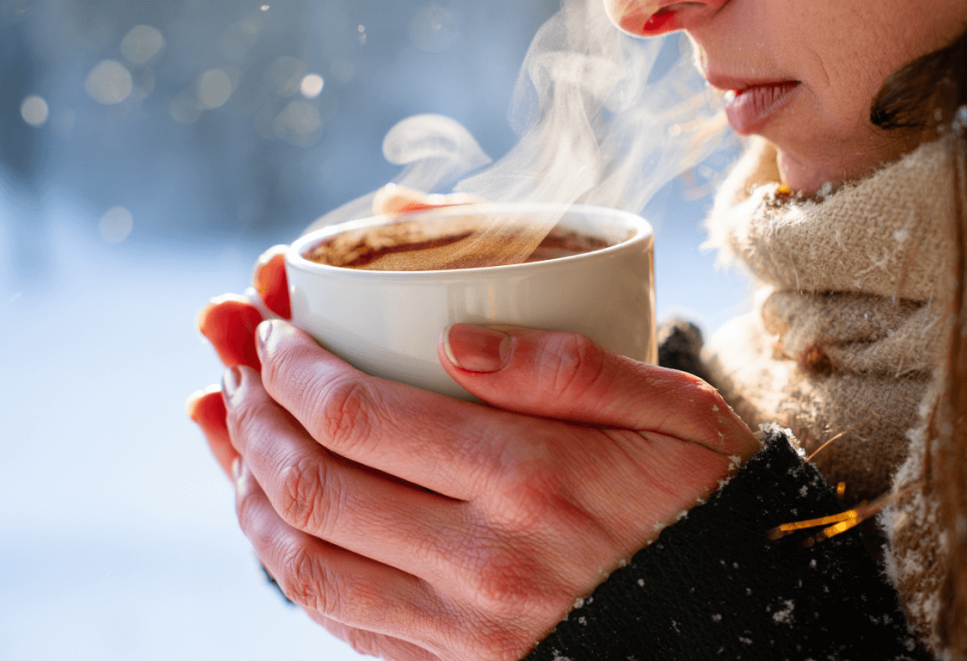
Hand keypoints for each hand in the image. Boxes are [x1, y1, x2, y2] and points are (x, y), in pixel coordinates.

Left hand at [187, 187, 758, 659]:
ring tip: (225, 430)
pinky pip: (342, 624)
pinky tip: (271, 520)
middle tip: (233, 363)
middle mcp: (481, 560)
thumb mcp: (675, 412)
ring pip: (306, 562)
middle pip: (313, 484)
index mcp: (530, 477)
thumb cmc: (706, 506)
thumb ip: (571, 367)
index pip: (359, 414)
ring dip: (245, 490)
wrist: (741, 629)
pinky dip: (287, 566)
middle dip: (250, 413)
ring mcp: (464, 629)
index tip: (270, 328)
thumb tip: (455, 340)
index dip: (290, 366)